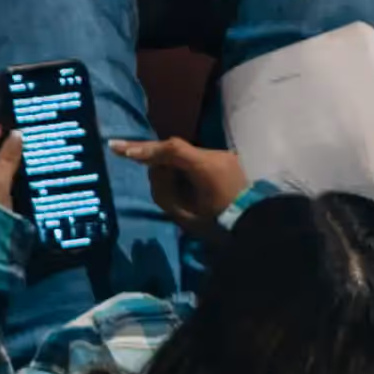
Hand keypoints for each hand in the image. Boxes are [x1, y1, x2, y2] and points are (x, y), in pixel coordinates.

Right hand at [111, 135, 250, 231]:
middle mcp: (216, 155)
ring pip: (186, 154)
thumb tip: (155, 169)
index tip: (120, 149)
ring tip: (166, 183)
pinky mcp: (226, 160)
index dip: (145, 148)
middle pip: (176, 149)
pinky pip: (197, 159)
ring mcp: (223, 156)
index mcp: (206, 167)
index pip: (171, 149)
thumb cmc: (216, 224)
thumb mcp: (182, 214)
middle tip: (125, 153)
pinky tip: (180, 180)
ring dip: (170, 163)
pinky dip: (183, 167)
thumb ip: (163, 190)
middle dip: (154, 156)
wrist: (253, 224)